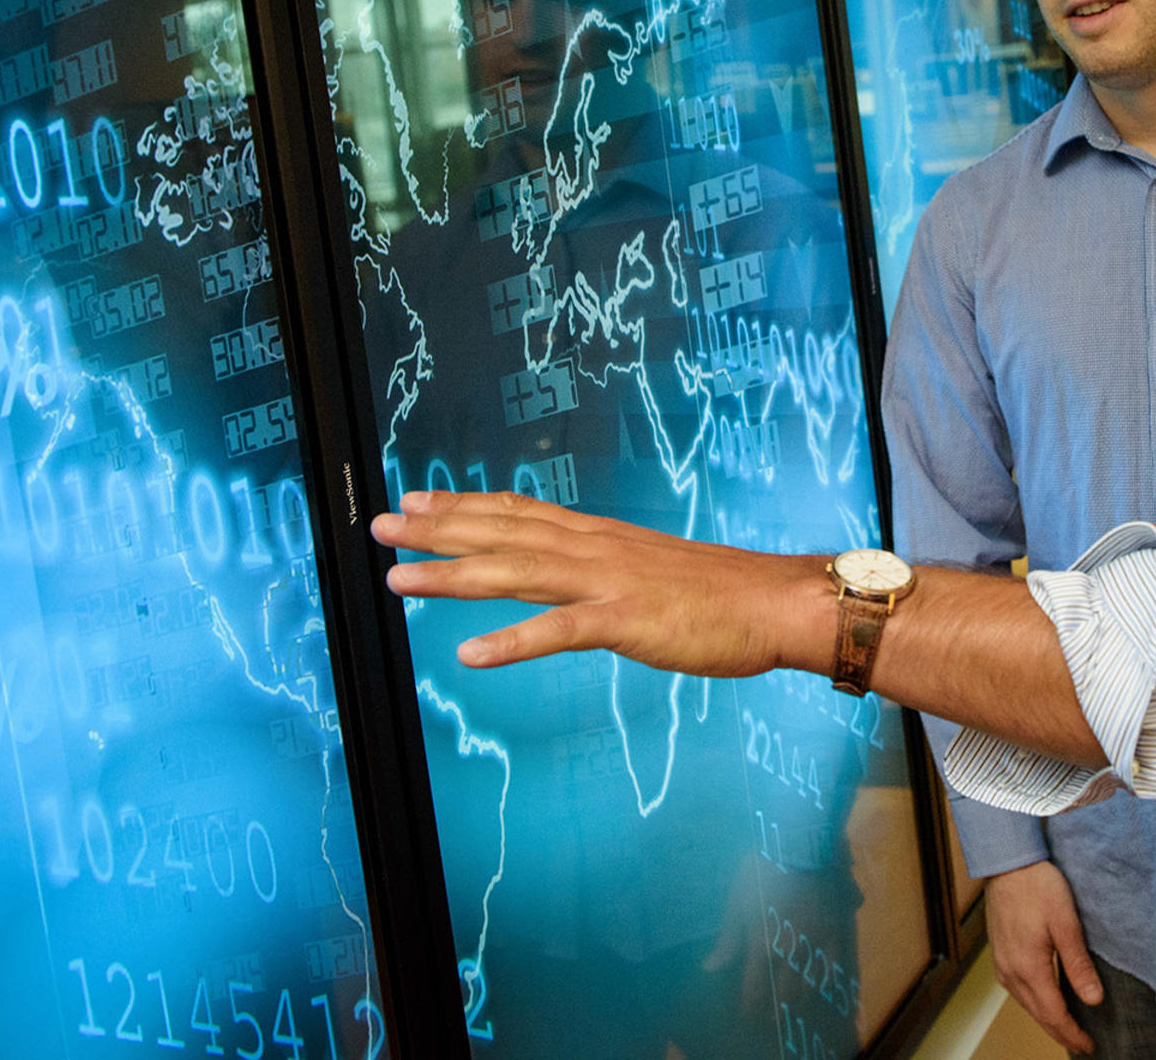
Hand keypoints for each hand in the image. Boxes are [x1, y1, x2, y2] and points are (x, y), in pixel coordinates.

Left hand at [373, 491, 827, 675]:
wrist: (775, 601)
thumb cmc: (720, 593)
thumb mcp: (651, 569)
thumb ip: (607, 570)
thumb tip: (576, 577)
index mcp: (599, 536)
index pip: (518, 512)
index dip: (463, 506)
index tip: (416, 500)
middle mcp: (593, 548)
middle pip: (502, 533)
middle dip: (436, 530)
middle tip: (381, 527)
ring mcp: (607, 582)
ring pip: (515, 572)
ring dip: (452, 576)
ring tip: (399, 580)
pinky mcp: (625, 620)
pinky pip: (558, 632)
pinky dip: (512, 642)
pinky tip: (470, 655)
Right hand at [983, 861, 1101, 1052]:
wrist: (1008, 862)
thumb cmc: (1037, 886)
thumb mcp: (1066, 923)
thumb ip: (1078, 964)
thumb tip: (1093, 1000)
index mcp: (1029, 968)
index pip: (1054, 1014)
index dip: (1072, 1034)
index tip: (1089, 1046)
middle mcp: (1011, 972)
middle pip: (1038, 1015)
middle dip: (1060, 1032)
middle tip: (1081, 1044)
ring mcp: (1002, 964)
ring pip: (1027, 1004)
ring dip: (1047, 1019)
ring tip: (1066, 1027)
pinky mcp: (1000, 954)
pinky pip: (1018, 990)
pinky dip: (1034, 1003)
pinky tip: (1045, 1000)